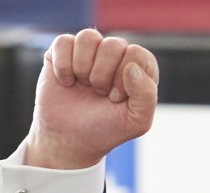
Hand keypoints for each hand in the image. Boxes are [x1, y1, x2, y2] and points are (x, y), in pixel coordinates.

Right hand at [24, 29, 158, 169]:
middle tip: (98, 94)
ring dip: (83, 69)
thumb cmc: (106, 129)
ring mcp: (90, 50)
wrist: (70, 139)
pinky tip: (66, 82)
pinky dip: (63, 66)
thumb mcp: (136, 121)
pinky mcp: (64, 50)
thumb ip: (146, 96)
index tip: (115, 99)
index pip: (137, 54)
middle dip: (102, 76)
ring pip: (89, 37)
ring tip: (84, 86)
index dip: (124, 79)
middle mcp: (117, 54)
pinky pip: (64, 42)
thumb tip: (132, 67)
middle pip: (113, 45)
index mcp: (140, 68)